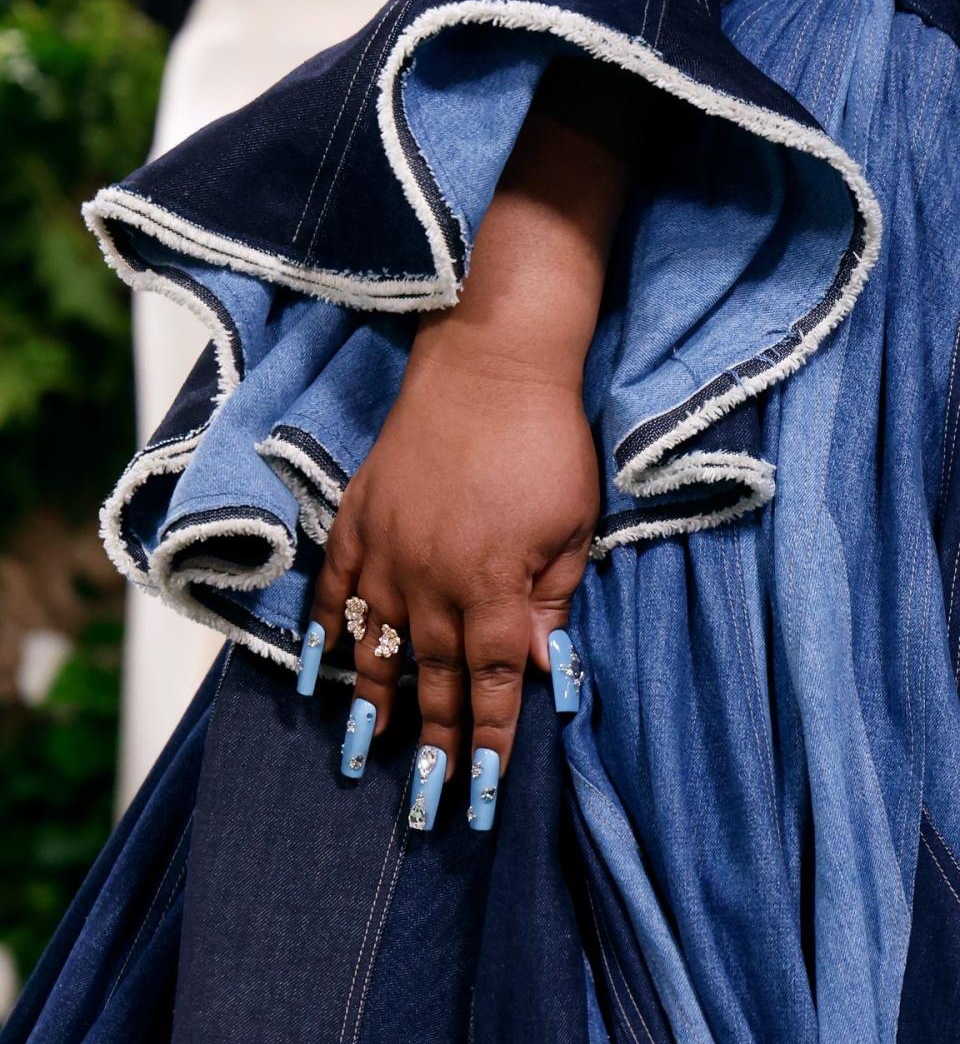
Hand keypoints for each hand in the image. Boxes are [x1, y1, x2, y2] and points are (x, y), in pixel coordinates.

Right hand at [311, 344, 599, 774]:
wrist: (490, 361)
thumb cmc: (545, 440)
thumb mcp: (572, 524)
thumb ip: (551, 600)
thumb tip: (542, 672)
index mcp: (494, 585)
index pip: (493, 682)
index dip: (492, 739)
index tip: (487, 791)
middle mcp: (432, 579)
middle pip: (433, 677)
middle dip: (435, 742)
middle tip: (426, 797)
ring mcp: (387, 548)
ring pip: (376, 645)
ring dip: (375, 704)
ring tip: (366, 754)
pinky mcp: (359, 516)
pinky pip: (333, 586)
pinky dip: (323, 631)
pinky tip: (316, 669)